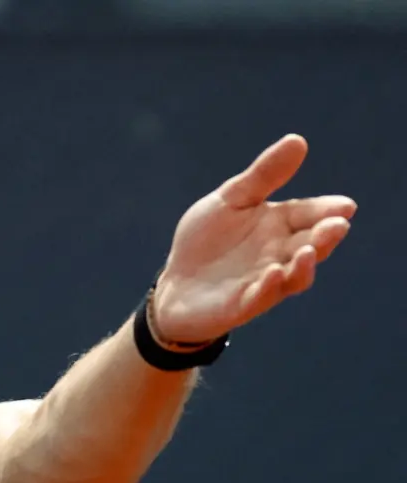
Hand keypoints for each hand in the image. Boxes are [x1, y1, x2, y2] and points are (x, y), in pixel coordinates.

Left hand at [151, 134, 354, 344]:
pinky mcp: (243, 304)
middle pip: (310, 244)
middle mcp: (279, 253)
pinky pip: (261, 297)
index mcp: (279, 225)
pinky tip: (273, 273)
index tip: (345, 206)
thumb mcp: (231, 199)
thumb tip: (298, 140)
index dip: (328, 210)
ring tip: (308, 249)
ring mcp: (264, 281)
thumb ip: (263, 175)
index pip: (309, 214)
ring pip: (295, 275)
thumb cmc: (207, 241)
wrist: (175, 284)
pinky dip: (269, 286)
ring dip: (304, 264)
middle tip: (338, 225)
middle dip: (325, 236)